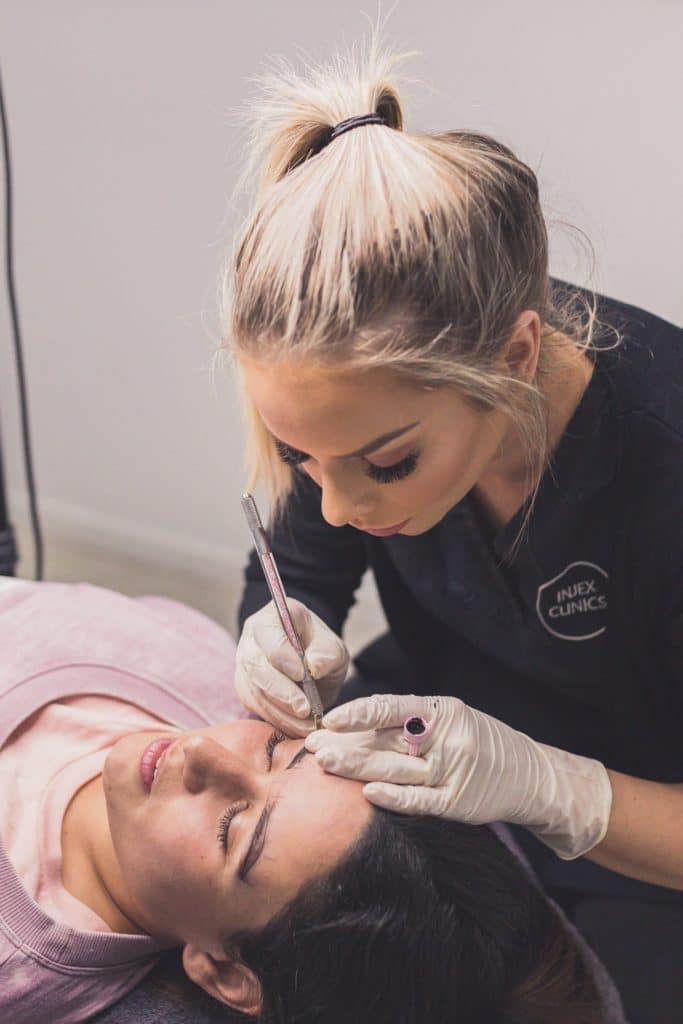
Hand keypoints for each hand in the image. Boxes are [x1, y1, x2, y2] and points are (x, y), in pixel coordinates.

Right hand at [235, 599, 348, 736]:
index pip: (269, 636)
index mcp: (272, 618)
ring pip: (254, 690)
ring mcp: (244, 664)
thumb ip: (328, 653)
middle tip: (305, 709)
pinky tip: (296, 726)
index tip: (303, 675)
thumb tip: (314, 666)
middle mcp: (251, 640)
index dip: (283, 657)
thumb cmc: (320, 650)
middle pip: (256, 666)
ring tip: (306, 724)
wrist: (311, 663)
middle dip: (281, 692)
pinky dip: (276, 719)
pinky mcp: (245, 688)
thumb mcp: (333, 647)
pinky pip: (254, 706)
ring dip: (280, 711)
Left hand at [305, 693, 612, 859]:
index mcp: (442, 710)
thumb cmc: (478, 742)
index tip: (329, 719)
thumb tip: (350, 727)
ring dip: (357, 768)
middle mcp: (447, 738)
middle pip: (387, 741)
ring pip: (396, 770)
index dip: (358, 713)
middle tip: (312, 745)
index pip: (392, 707)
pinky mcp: (457, 803)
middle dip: (346, 743)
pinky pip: (419, 801)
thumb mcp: (448, 719)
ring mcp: (453, 772)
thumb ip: (407, 723)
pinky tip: (367, 794)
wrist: (529, 774)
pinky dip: (393, 797)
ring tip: (325, 765)